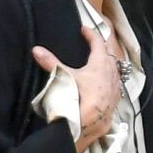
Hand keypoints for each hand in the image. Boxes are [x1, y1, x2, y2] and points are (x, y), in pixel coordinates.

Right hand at [31, 24, 120, 152]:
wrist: (92, 122)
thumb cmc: (81, 96)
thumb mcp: (64, 77)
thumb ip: (51, 63)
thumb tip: (36, 50)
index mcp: (100, 62)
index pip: (97, 41)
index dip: (90, 34)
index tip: (84, 30)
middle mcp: (112, 71)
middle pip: (109, 54)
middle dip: (101, 48)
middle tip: (93, 45)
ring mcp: (115, 85)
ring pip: (114, 69)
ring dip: (107, 64)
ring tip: (99, 64)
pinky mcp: (115, 98)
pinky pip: (115, 84)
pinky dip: (109, 80)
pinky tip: (104, 85)